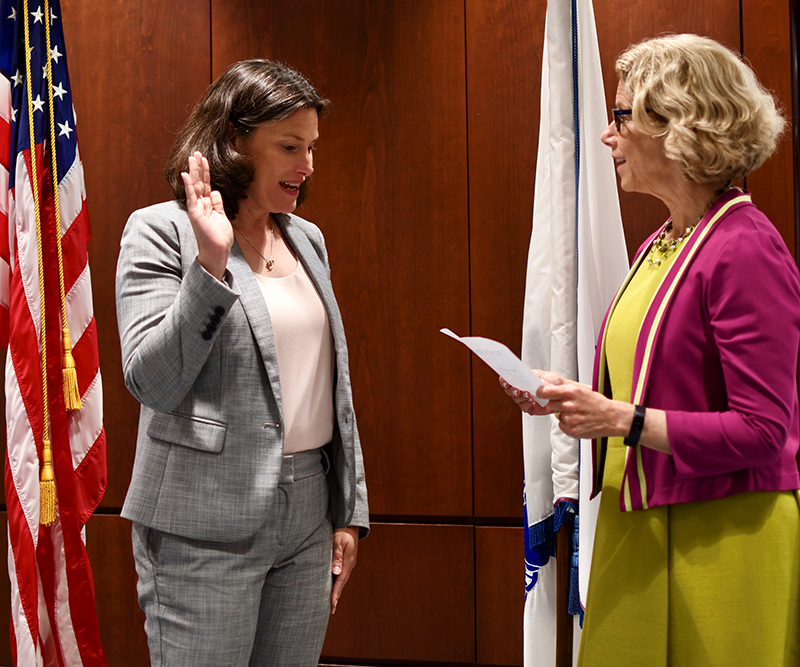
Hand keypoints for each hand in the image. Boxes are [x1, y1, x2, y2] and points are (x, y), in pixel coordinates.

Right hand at [180, 151, 233, 278]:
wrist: (218, 251)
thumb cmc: (220, 238)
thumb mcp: (222, 217)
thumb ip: (218, 204)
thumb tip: (216, 192)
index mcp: (208, 205)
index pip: (206, 185)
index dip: (206, 172)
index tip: (204, 159)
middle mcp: (201, 205)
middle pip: (200, 182)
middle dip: (198, 167)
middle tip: (196, 152)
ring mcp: (197, 208)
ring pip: (195, 186)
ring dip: (193, 171)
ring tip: (192, 157)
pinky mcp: (195, 213)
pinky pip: (191, 197)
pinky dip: (189, 185)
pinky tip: (185, 174)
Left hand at [330, 526, 358, 614]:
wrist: (349, 525)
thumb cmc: (342, 532)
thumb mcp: (338, 542)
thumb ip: (336, 556)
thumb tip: (336, 572)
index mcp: (348, 562)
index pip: (340, 581)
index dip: (335, 593)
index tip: (332, 604)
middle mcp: (348, 565)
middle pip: (341, 584)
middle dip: (336, 597)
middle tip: (331, 610)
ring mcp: (347, 564)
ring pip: (341, 580)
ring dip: (336, 591)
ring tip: (331, 603)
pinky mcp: (344, 562)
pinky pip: (339, 575)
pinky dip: (336, 583)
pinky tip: (331, 587)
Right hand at [499, 372, 554, 416]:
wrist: (564, 394)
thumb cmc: (555, 383)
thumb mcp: (544, 375)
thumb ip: (532, 375)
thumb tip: (524, 377)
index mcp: (524, 379)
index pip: (510, 379)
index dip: (505, 380)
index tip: (505, 380)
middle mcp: (523, 389)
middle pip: (509, 390)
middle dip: (511, 389)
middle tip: (516, 389)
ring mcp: (526, 399)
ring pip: (516, 399)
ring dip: (519, 396)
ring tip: (527, 394)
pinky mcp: (530, 408)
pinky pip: (523, 407)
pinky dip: (525, 404)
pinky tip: (530, 401)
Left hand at [537, 376, 630, 439]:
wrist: (611, 418)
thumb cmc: (597, 403)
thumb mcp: (582, 389)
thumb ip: (564, 387)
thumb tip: (548, 385)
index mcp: (571, 392)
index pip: (545, 391)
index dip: (541, 393)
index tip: (539, 393)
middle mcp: (568, 405)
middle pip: (551, 404)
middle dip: (557, 404)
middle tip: (569, 405)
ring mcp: (569, 419)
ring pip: (557, 415)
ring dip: (564, 415)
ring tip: (578, 414)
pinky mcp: (571, 430)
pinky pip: (562, 426)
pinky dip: (568, 425)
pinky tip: (578, 421)